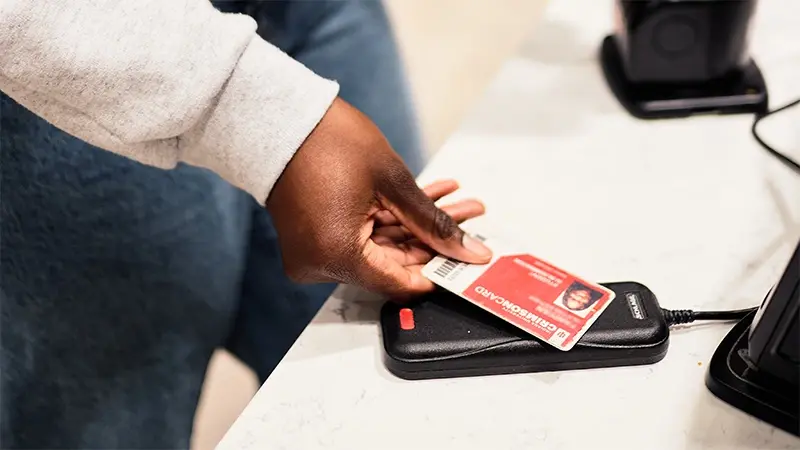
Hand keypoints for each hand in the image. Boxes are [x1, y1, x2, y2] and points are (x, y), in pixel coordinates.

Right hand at [267, 98, 491, 294]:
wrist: (277, 118)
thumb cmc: (325, 140)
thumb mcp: (392, 181)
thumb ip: (433, 222)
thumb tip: (468, 251)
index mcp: (338, 256)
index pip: (402, 284)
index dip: (440, 271)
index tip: (467, 259)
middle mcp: (321, 264)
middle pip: (394, 264)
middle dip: (434, 239)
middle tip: (469, 217)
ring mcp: (314, 253)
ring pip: (381, 248)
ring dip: (416, 226)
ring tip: (454, 200)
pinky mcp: (314, 239)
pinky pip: (361, 238)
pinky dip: (390, 221)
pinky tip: (424, 200)